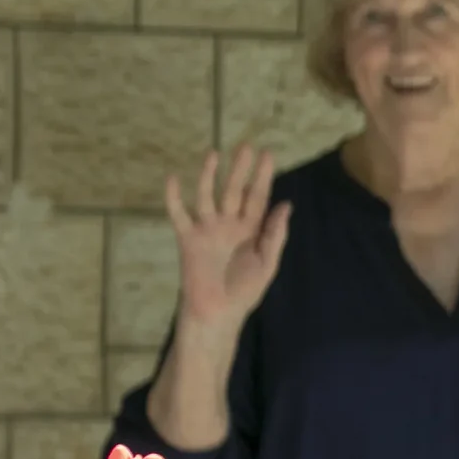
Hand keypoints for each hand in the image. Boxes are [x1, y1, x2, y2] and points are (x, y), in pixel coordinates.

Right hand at [165, 147, 290, 337]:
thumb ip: (275, 235)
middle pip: (234, 191)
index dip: (263, 177)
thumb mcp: (268, 263)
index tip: (268, 154)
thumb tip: (286, 205)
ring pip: (208, 195)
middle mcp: (228, 224)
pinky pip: (179, 214)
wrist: (218, 313)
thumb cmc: (244, 291)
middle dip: (240, 169)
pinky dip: (174, 197)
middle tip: (246, 145)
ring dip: (210, 175)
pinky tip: (173, 177)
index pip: (258, 198)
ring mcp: (207, 229)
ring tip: (214, 153)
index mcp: (250, 230)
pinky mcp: (188, 238)